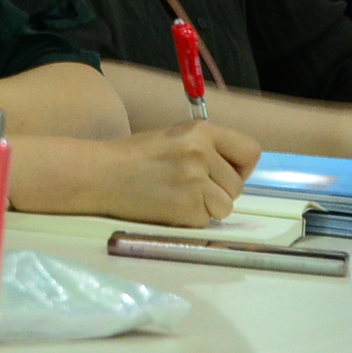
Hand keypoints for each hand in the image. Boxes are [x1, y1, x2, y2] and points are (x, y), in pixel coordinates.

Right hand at [12, 122, 261, 226]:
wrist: (101, 175)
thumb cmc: (135, 155)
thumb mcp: (176, 136)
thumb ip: (207, 147)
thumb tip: (236, 168)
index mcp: (201, 131)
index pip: (250, 151)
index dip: (241, 167)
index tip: (226, 173)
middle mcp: (202, 154)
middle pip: (238, 185)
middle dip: (220, 191)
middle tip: (193, 188)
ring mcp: (195, 182)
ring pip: (226, 207)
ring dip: (208, 208)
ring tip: (181, 198)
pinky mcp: (187, 209)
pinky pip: (206, 221)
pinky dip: (192, 219)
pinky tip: (171, 207)